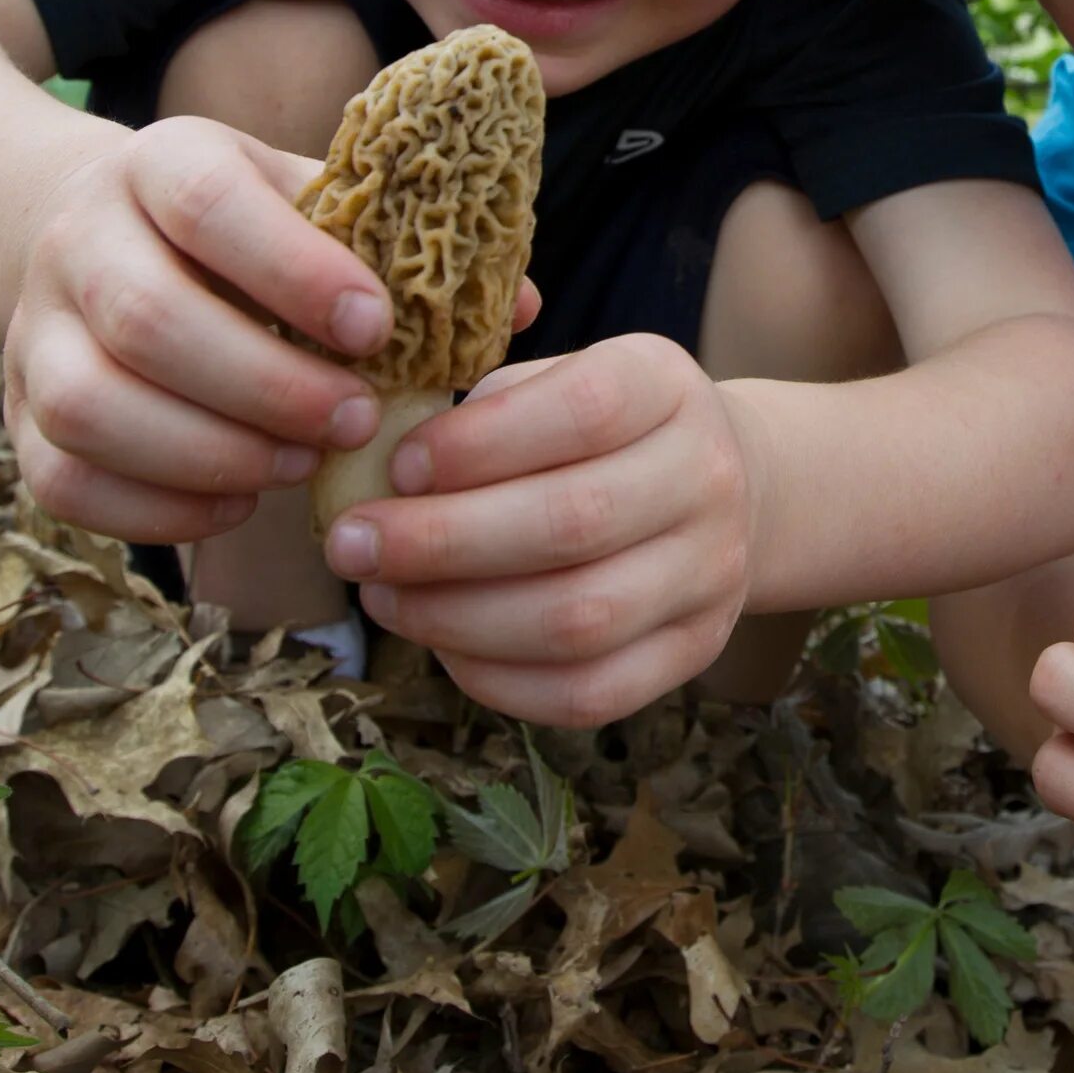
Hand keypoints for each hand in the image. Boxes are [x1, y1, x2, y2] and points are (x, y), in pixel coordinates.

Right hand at [1, 116, 394, 544]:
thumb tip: (521, 311)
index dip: (294, 272)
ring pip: (93, 408)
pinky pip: (65, 482)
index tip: (376, 326)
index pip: (209, 205)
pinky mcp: (19, 415)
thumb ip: (398, 250)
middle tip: (355, 420)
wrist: (95, 233)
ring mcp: (37, 332)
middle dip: (266, 387)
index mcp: (159, 164)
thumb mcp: (303, 201)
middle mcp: (79, 240)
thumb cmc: (237, 228)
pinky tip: (236, 504)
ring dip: (211, 454)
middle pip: (147, 319)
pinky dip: (157, 509)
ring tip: (298, 466)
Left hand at [331, 332, 758, 727]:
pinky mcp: (695, 650)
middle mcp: (708, 477)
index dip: (477, 445)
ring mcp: (712, 573)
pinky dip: (500, 680)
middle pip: (575, 524)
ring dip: (457, 618)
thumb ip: (485, 411)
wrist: (723, 487)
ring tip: (383, 597)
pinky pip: (591, 692)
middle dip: (441, 543)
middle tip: (351, 547)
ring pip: (579, 621)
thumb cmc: (598, 431)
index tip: (396, 468)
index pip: (583, 410)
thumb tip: (388, 476)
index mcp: (665, 387)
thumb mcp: (555, 380)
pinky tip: (443, 648)